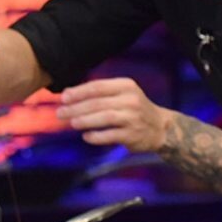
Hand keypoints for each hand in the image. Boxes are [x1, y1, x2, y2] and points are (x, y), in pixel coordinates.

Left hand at [57, 77, 172, 152]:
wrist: (160, 128)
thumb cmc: (133, 109)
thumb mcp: (122, 94)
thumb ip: (99, 93)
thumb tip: (68, 94)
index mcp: (126, 86)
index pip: (98, 86)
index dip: (78, 92)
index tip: (63, 97)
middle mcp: (131, 100)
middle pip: (98, 102)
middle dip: (77, 107)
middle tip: (61, 112)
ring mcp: (133, 117)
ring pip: (105, 117)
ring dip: (85, 120)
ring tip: (71, 123)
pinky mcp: (133, 135)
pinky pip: (111, 135)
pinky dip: (97, 136)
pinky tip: (86, 136)